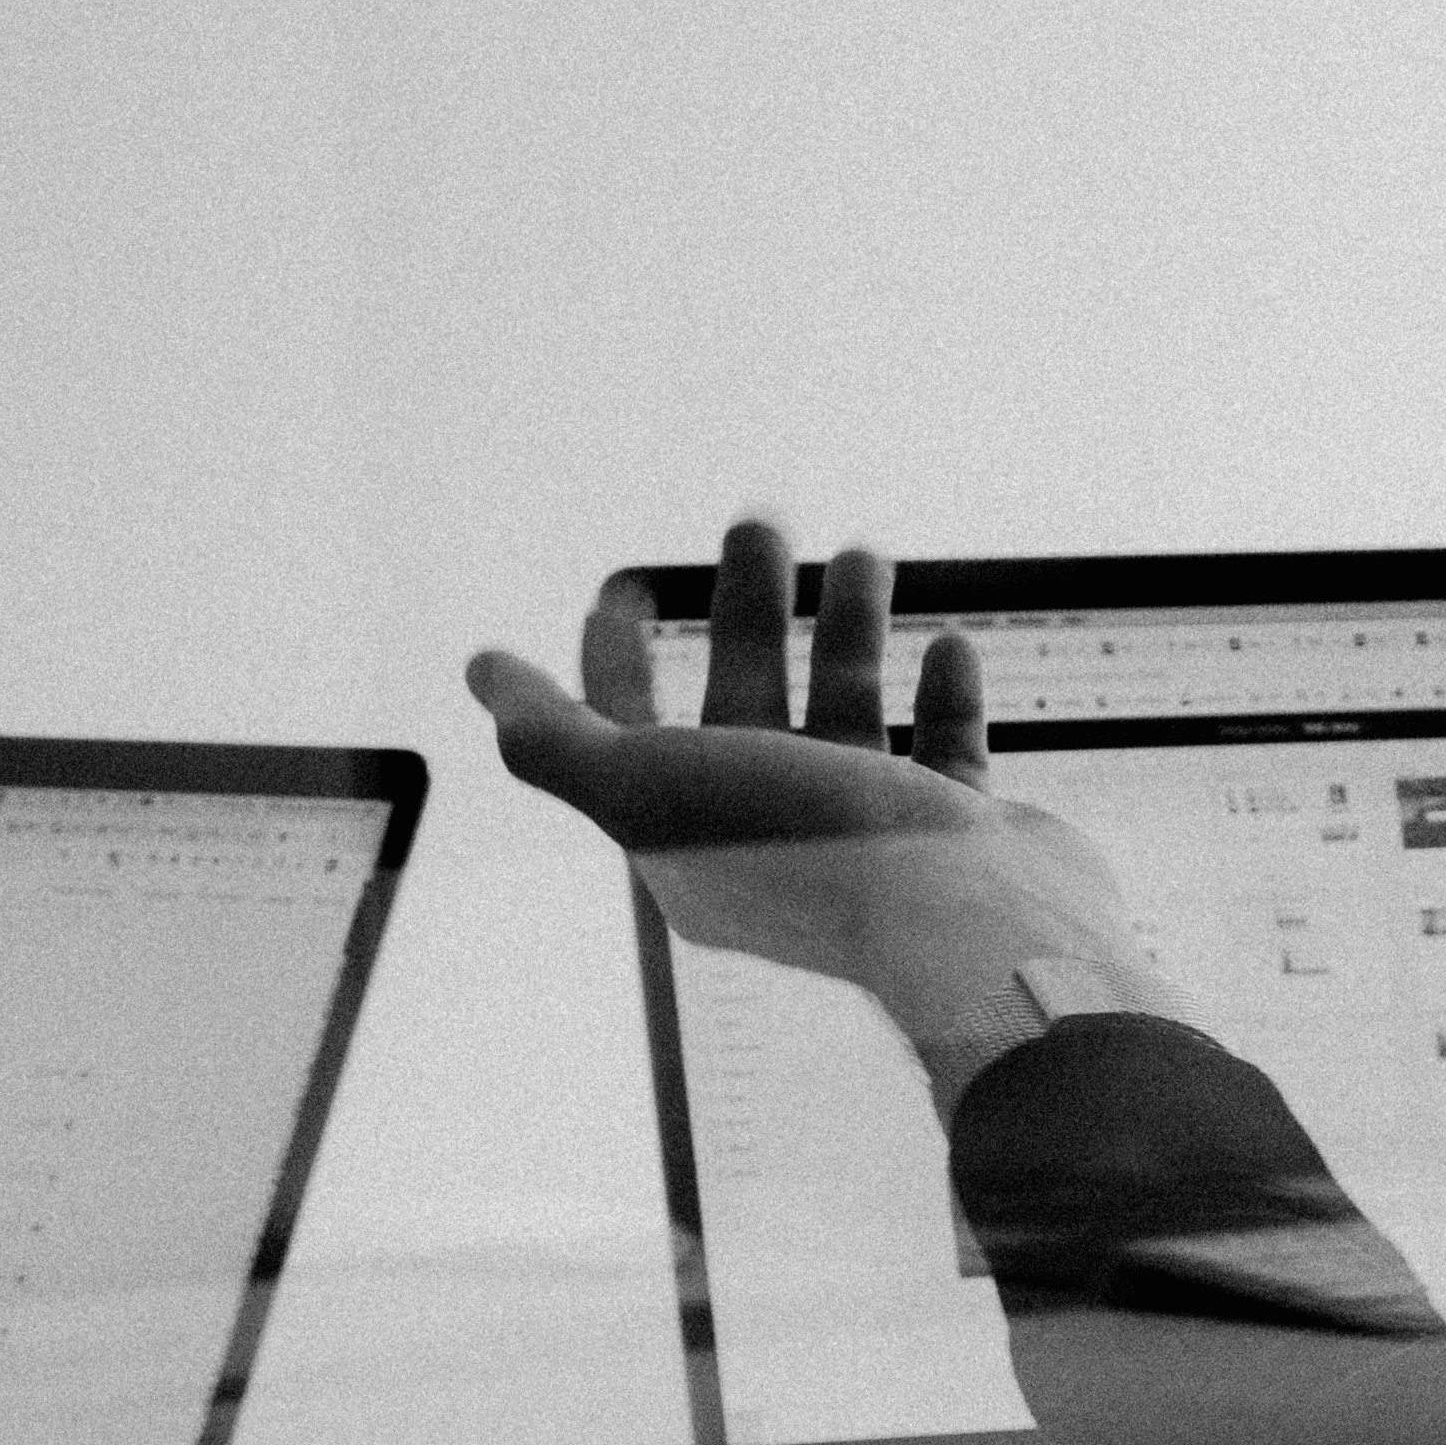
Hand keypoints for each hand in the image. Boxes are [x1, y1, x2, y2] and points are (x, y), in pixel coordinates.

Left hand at [466, 520, 1182, 1088]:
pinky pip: (945, 756)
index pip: (630, 739)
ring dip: (849, 633)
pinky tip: (948, 645)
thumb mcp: (643, 787)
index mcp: (693, 843)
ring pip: (847, 719)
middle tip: (760, 522)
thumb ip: (553, 737)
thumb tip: (482, 672)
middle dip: (745, 612)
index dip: (612, 660)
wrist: (963, 923)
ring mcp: (874, 844)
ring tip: (865, 552)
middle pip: (743, 705)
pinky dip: (944, 696)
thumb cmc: (803, 849)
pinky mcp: (959, 840)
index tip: (623, 582)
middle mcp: (778, 844)